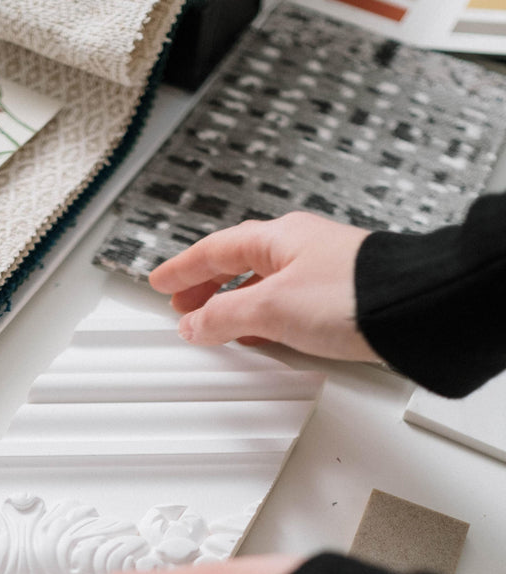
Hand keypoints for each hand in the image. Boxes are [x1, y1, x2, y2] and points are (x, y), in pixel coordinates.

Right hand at [149, 211, 379, 362]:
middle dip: (206, 287)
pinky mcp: (339, 299)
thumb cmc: (350, 295)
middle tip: (182, 306)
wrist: (413, 309)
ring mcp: (320, 273)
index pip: (214, 250)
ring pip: (261, 285)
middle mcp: (299, 249)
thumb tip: (194, 323)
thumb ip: (225, 316)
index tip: (160, 281)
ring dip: (232, 305)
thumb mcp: (271, 307)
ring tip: (214, 326)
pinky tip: (260, 335)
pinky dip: (261, 317)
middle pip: (237, 265)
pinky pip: (284, 303)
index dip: (182, 268)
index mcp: (278, 238)